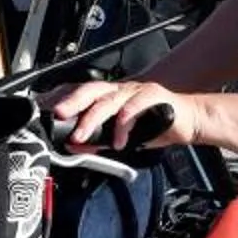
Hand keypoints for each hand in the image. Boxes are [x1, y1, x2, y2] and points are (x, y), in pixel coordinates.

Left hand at [51, 80, 204, 149]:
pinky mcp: (154, 96)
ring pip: (110, 100)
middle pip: (92, 90)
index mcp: (112, 95)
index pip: (83, 92)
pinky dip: (124, 124)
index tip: (48, 111)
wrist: (189, 121)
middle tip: (58, 115)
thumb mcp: (122, 138)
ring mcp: (137, 91)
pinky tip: (119, 139)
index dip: (65, 99)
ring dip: (93, 118)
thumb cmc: (156, 126)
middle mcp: (122, 90)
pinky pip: (135, 107)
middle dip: (73, 102)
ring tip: (82, 135)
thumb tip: (75, 147)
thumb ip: (99, 140)